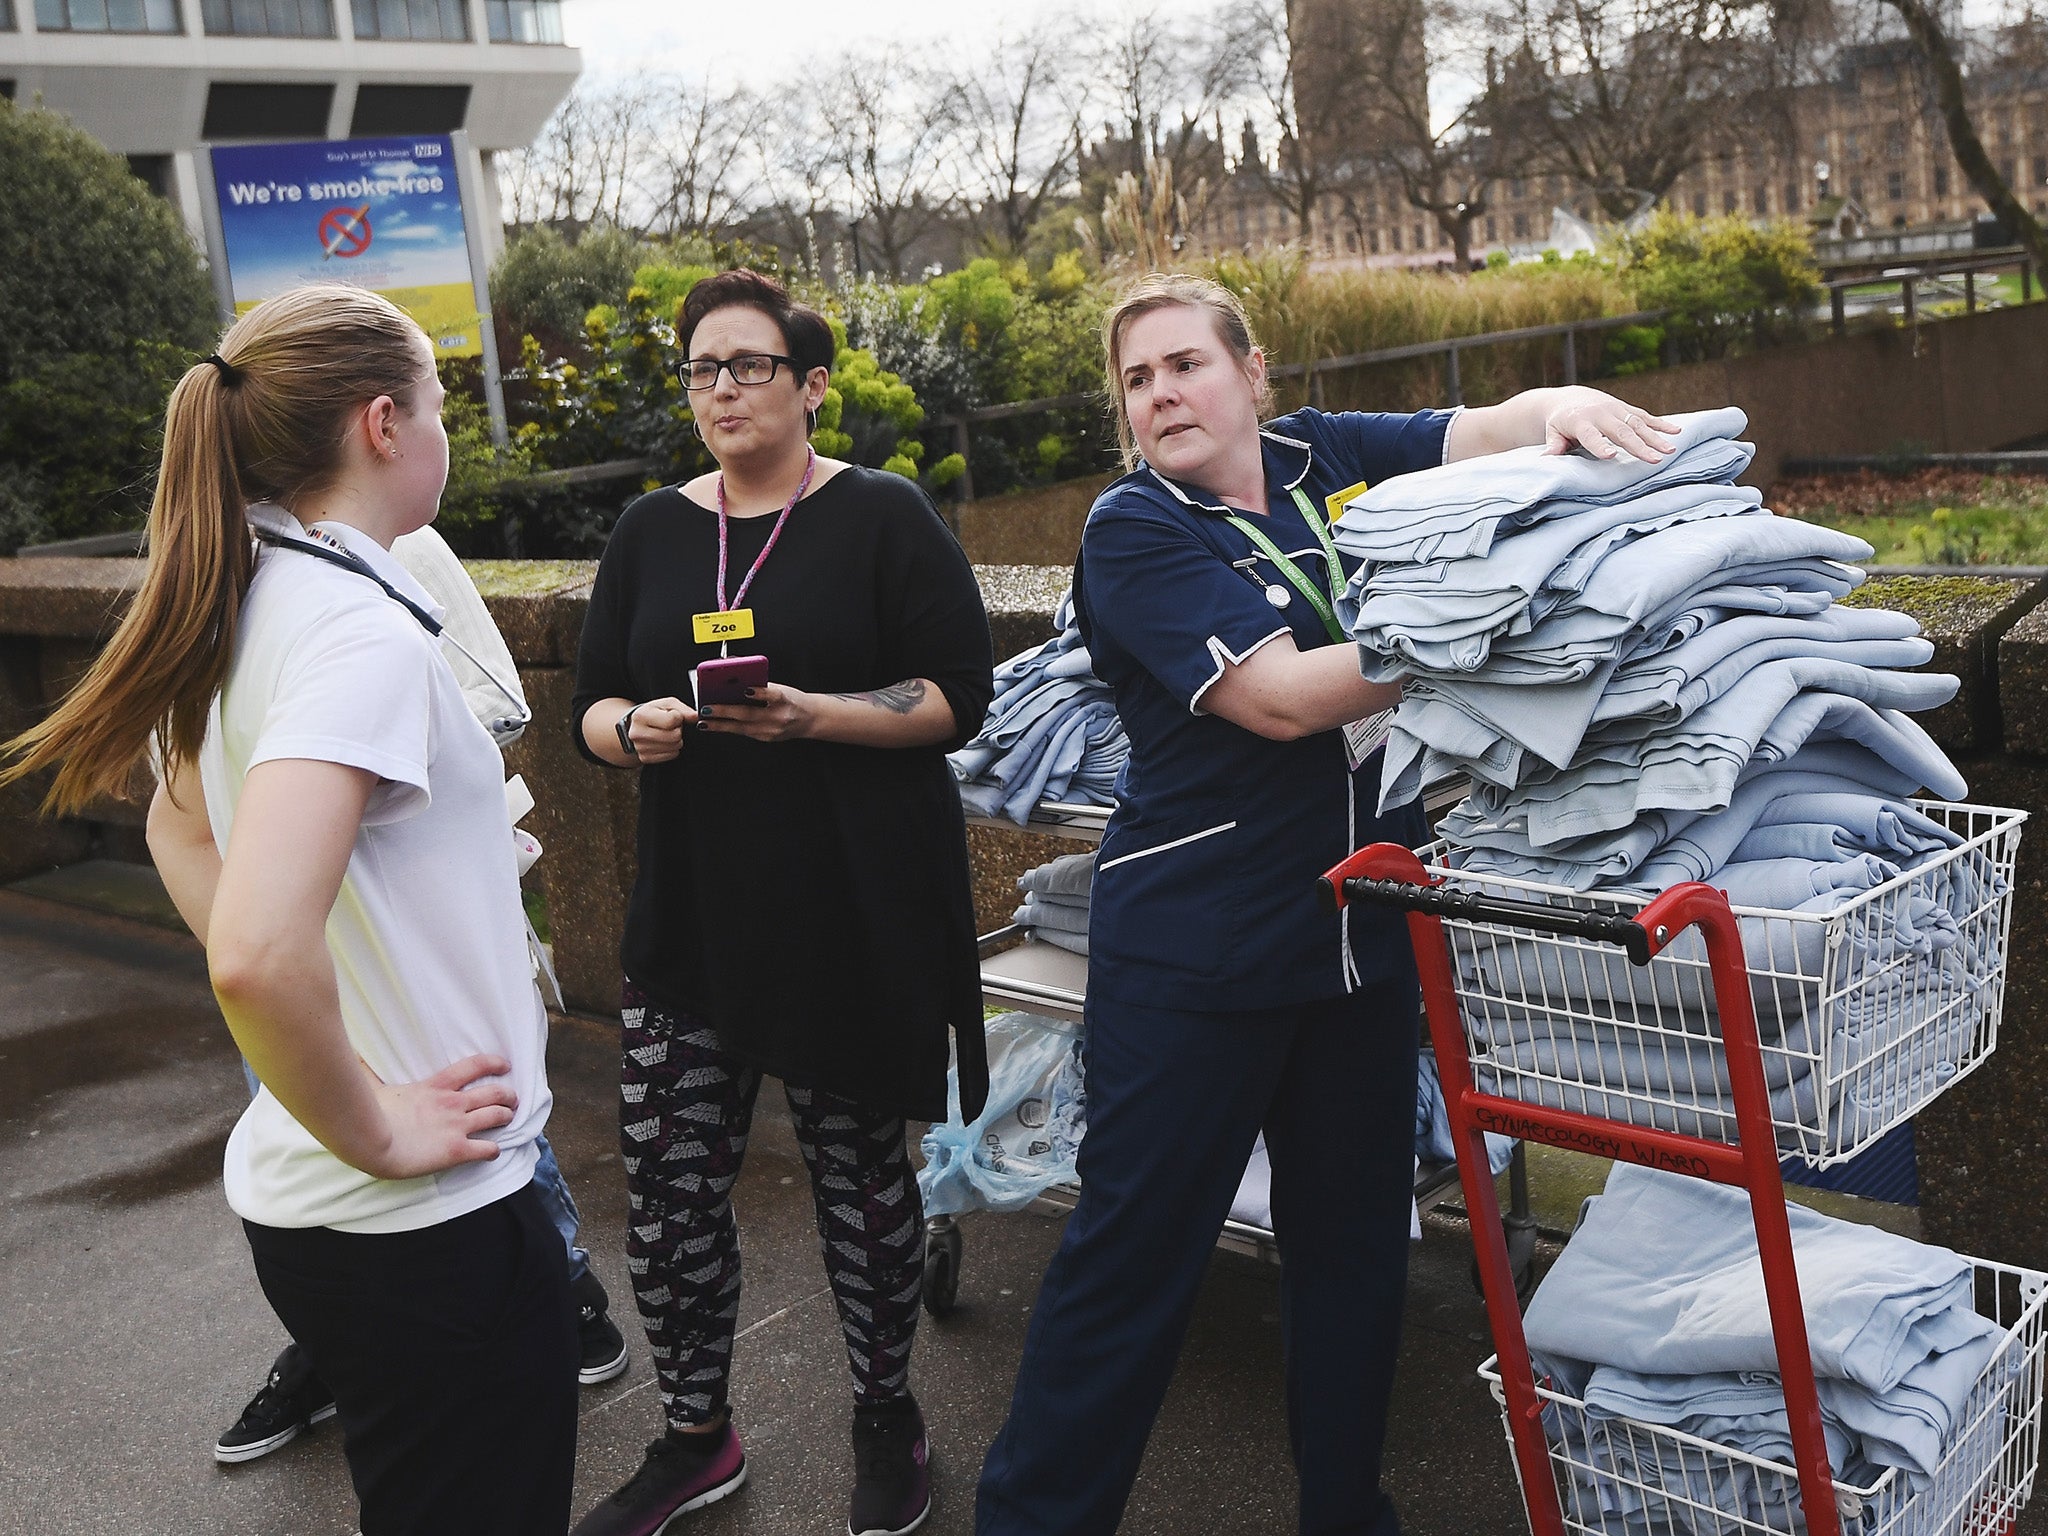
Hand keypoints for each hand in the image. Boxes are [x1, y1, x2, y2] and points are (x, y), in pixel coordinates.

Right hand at [358, 1053, 518, 1179]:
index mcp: (435, 1087)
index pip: (473, 1066)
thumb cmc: (368, 1113)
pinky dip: (494, 1150)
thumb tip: (353, 1055)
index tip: (504, 1065)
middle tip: (512, 1099)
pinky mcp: (457, 1150)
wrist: (370, 1140)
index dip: (493, 1063)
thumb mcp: (372, 1086)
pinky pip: (486, 1149)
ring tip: (509, 1118)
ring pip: (496, 1116)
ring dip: (506, 1117)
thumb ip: (368, 1071)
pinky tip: (495, 1152)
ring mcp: (457, 1126)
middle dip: (507, 1095)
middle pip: (493, 1093)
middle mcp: (452, 1103)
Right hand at [625, 696, 694, 763]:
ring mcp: (640, 748)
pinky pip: (672, 755)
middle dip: (678, 730)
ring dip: (676, 740)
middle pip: (674, 736)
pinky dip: (672, 749)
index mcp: (641, 716)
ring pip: (675, 747)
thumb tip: (695, 717)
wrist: (636, 726)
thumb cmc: (653, 713)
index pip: (671, 720)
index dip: (678, 717)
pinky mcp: (645, 758)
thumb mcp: (667, 704)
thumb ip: (683, 709)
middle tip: (671, 726)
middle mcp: (637, 733)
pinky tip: (664, 742)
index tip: (673, 716)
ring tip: (667, 733)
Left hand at [697, 682, 815, 741]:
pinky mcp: (767, 738)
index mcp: (784, 699)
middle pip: (749, 714)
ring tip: (704, 721)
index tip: (745, 689)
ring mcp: (772, 730)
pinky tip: (715, 725)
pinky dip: (728, 728)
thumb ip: (759, 683)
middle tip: (707, 708)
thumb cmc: (792, 700)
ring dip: (720, 725)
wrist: (810, 719)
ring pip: (742, 728)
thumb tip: (734, 670)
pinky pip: (744, 732)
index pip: (772, 695)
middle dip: (725, 712)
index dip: (759, 693)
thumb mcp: (780, 687)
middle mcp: (779, 716)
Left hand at [1541, 389, 1679, 462]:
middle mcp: (1602, 414)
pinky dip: (1661, 424)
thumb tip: (1547, 458)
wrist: (1569, 399)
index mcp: (1581, 422)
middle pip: (1622, 432)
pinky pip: (1646, 417)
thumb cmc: (1560, 422)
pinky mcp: (1626, 409)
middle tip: (1654, 460)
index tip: (1611, 455)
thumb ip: (1553, 444)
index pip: (1592, 436)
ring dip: (1655, 437)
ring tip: (1670, 450)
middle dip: (1639, 446)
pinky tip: (1676, 432)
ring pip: (1638, 425)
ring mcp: (1616, 410)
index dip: (1600, 445)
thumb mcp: (1551, 432)